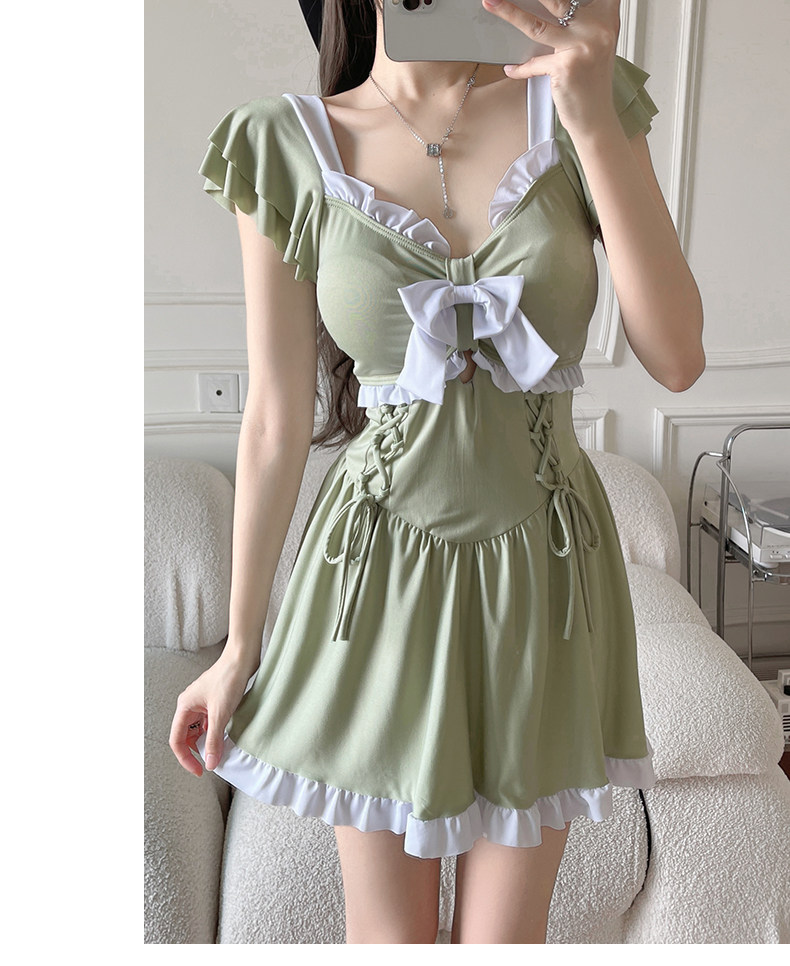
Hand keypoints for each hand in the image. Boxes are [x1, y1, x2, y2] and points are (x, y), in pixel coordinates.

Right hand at [168, 653, 254, 776]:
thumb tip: (210, 763)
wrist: (242, 658)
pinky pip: (208, 722)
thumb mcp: (221, 714)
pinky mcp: (213, 701)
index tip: (199, 770)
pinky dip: (214, 732)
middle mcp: (189, 705)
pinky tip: (224, 736)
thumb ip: (214, 740)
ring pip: (197, 730)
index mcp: (184, 707)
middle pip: (186, 736)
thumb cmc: (229, 678)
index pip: (177, 740)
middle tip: (210, 762)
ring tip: (218, 750)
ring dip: (205, 741)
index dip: (186, 758)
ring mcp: (201, 703)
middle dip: (195, 751)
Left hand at [481, 0, 621, 138]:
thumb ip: (582, 22)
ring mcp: (582, 45)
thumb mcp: (595, 45)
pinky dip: (520, 69)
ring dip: (510, 12)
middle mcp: (598, 27)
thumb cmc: (591, 82)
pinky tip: (511, 69)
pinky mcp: (567, 66)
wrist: (596, 118)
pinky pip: (533, 63)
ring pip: (537, 24)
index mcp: (606, 16)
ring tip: (491, 3)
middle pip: (557, 0)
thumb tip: (548, 7)